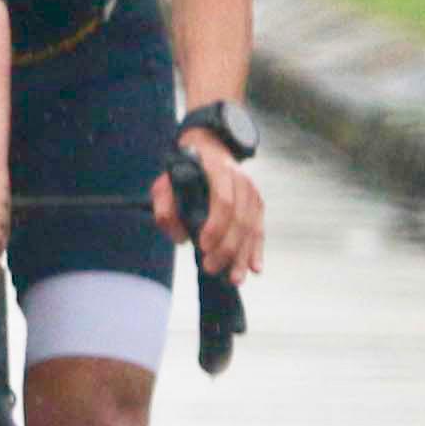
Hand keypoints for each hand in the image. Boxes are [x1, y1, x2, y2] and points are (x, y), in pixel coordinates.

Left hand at [154, 133, 264, 279]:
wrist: (209, 146)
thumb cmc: (185, 169)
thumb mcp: (165, 183)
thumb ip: (165, 208)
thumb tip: (181, 237)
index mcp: (218, 170)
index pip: (223, 200)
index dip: (216, 225)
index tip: (203, 246)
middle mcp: (240, 180)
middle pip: (239, 218)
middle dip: (227, 247)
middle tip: (211, 267)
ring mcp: (252, 192)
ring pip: (252, 227)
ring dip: (243, 255)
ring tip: (234, 279)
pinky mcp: (257, 205)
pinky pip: (259, 230)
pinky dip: (257, 250)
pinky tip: (255, 268)